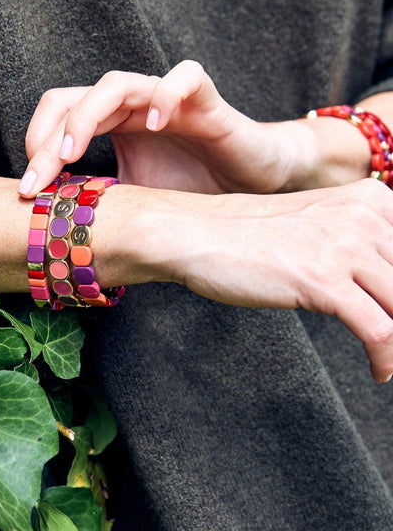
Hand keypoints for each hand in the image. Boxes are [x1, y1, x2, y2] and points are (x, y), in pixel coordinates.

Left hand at [19, 60, 301, 196]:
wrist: (249, 182)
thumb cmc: (192, 187)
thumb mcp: (135, 199)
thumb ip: (101, 201)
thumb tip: (56, 232)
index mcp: (112, 125)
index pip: (59, 118)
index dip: (36, 148)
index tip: (27, 192)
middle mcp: (132, 107)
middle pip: (74, 99)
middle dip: (48, 138)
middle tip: (37, 179)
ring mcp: (166, 99)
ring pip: (117, 83)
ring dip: (86, 115)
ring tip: (72, 153)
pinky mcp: (205, 100)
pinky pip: (185, 77)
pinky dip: (166, 94)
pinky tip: (154, 124)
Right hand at [121, 178, 392, 381]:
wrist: (199, 236)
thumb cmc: (246, 236)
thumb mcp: (312, 228)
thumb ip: (353, 242)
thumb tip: (384, 284)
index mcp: (366, 200)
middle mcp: (362, 218)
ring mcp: (343, 247)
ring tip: (391, 362)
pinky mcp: (322, 280)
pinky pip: (380, 331)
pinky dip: (386, 359)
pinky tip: (379, 372)